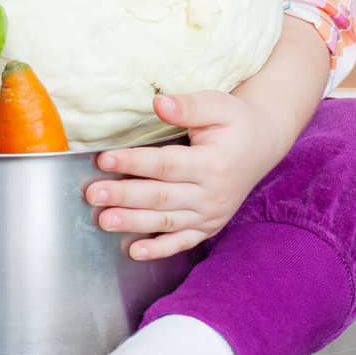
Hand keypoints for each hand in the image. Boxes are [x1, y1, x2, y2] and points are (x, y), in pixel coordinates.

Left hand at [84, 89, 287, 261]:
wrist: (263, 145)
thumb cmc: (235, 122)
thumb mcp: (218, 105)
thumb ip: (188, 106)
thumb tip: (158, 103)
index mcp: (213, 164)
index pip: (165, 165)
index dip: (133, 163)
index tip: (103, 160)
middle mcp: (212, 195)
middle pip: (160, 196)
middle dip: (124, 196)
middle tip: (92, 194)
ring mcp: (211, 215)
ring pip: (166, 221)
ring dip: (133, 223)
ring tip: (103, 221)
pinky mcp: (208, 227)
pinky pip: (181, 242)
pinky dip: (158, 249)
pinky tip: (134, 251)